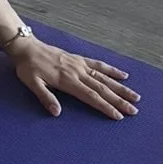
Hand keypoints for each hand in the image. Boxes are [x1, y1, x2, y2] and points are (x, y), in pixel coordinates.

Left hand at [4, 34, 138, 119]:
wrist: (27, 47)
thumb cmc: (28, 68)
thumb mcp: (32, 84)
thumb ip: (45, 97)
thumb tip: (57, 112)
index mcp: (68, 81)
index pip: (91, 96)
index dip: (105, 107)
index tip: (118, 116)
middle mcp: (77, 73)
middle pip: (103, 88)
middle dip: (119, 100)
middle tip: (134, 110)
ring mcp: (80, 65)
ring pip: (104, 78)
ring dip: (120, 87)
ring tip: (135, 96)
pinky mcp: (79, 59)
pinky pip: (99, 65)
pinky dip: (112, 70)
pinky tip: (123, 75)